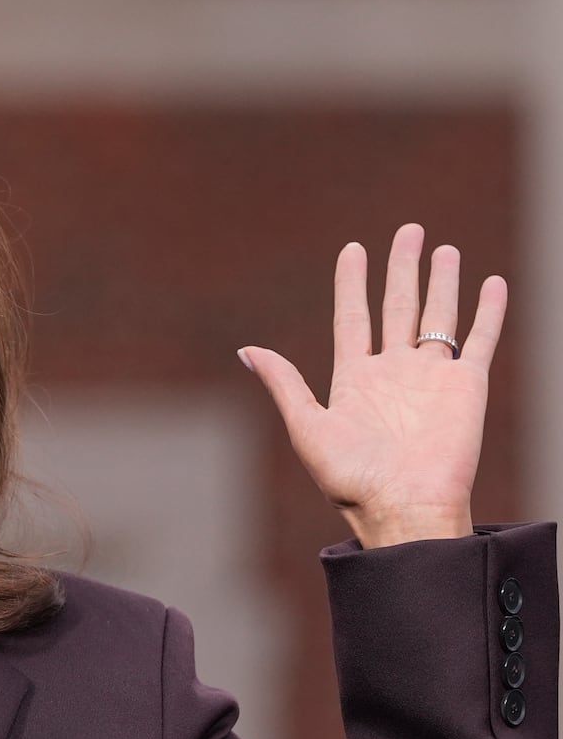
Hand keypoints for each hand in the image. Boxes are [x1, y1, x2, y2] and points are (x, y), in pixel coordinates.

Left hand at [240, 223, 505, 548]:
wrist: (403, 507)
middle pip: (398, 307)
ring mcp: (432, 378)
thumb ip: (284, 384)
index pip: (353, 316)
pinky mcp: (467, 387)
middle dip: (401, 269)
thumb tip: (247, 350)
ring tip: (442, 248)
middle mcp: (394, 372)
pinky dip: (487, 311)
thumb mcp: (307, 427)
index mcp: (354, 379)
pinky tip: (491, 283)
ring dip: (441, 282)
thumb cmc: (351, 479)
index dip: (352, 283)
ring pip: (439, 316)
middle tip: (408, 231)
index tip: (353, 248)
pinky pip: (480, 340)